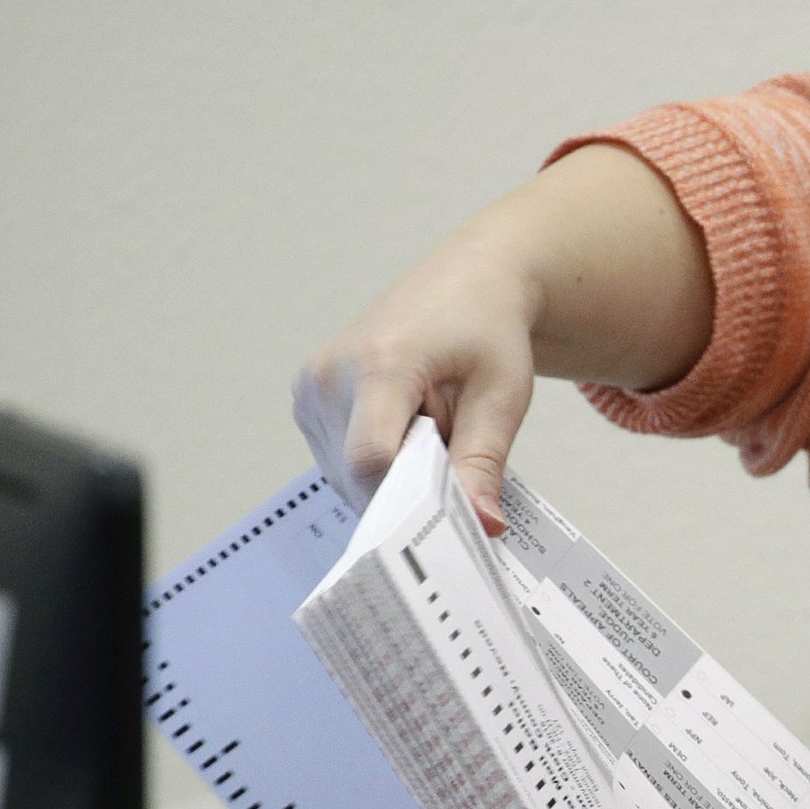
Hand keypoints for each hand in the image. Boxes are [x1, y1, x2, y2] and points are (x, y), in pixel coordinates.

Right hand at [291, 142, 712, 530]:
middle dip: (412, 490)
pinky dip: (379, 463)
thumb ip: (484, 462)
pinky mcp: (307, 400)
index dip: (413, 498)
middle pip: (361, 477)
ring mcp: (310, 388)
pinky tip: (407, 427)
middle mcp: (330, 375)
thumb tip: (481, 525)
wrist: (466, 284)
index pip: (373, 460)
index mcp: (379, 364)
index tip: (456, 514)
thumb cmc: (487, 330)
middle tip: (457, 462)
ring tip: (432, 430)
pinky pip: (341, 463)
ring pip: (350, 478)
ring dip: (396, 477)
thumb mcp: (502, 395)